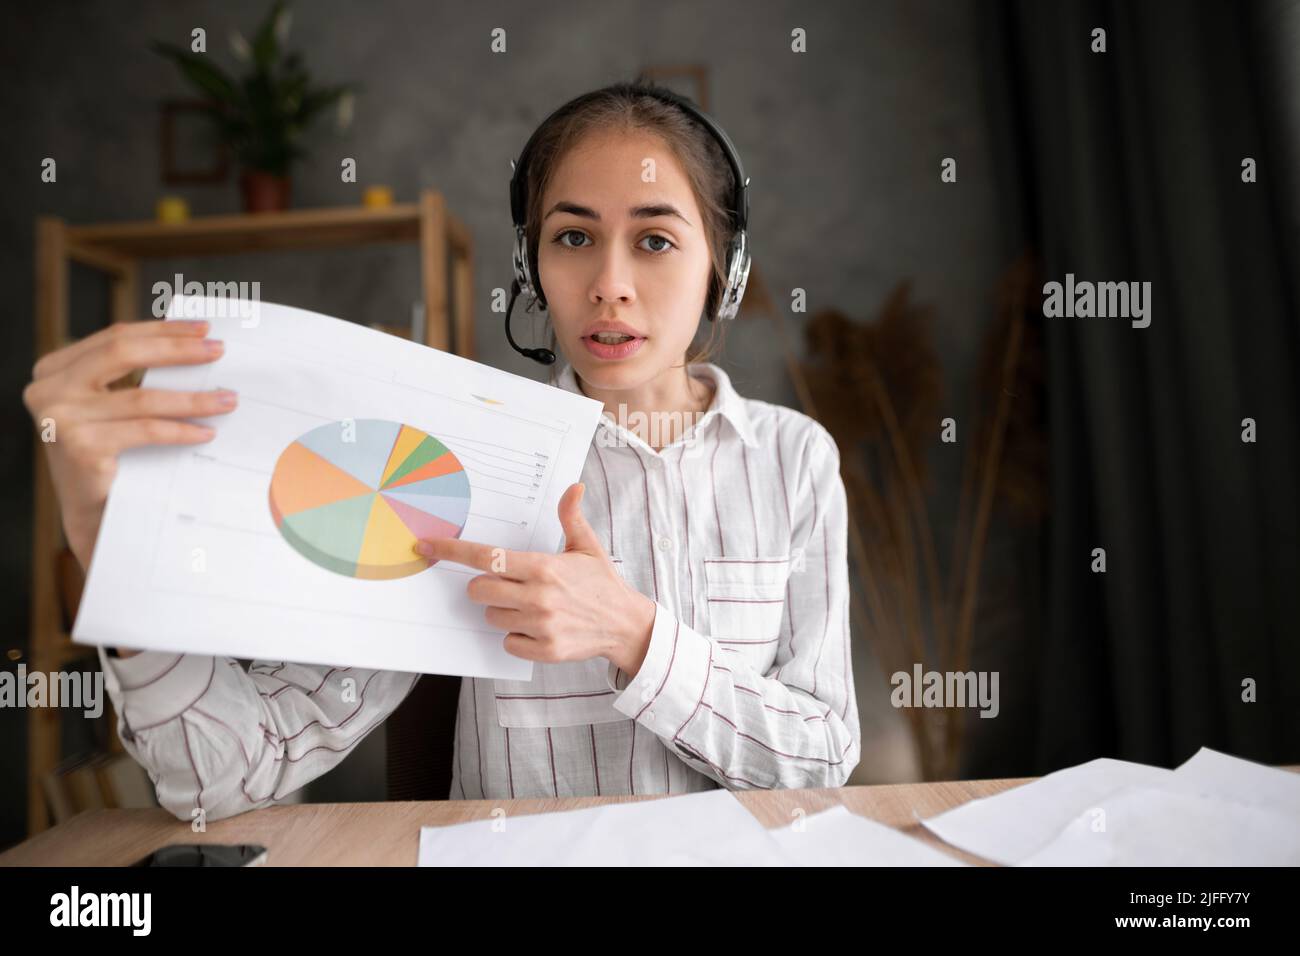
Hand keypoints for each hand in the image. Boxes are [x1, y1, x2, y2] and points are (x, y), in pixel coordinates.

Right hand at [23, 319, 236, 657]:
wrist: (93, 514)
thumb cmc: (111, 455)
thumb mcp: (113, 407)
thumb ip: (134, 377)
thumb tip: (196, 347)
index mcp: (54, 369)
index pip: (115, 337)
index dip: (161, 330)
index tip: (201, 328)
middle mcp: (48, 389)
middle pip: (123, 353)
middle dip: (177, 349)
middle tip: (218, 350)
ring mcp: (59, 418)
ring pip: (141, 397)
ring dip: (192, 398)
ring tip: (227, 399)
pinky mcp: (79, 448)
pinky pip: (145, 431)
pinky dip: (181, 430)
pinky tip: (207, 432)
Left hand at [415, 483, 655, 674]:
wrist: (626, 624)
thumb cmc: (601, 583)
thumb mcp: (587, 546)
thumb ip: (571, 517)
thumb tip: (574, 487)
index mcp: (543, 566)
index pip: (487, 557)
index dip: (452, 551)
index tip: (427, 545)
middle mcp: (538, 596)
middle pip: (478, 590)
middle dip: (485, 586)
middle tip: (508, 585)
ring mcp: (541, 625)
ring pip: (492, 617)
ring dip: (504, 611)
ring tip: (534, 607)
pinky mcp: (545, 650)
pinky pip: (508, 642)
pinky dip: (518, 636)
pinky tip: (539, 628)